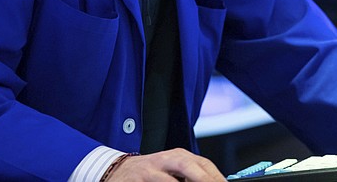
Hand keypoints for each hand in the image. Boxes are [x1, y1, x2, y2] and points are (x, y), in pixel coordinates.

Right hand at [106, 148, 224, 180]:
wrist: (119, 171)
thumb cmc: (151, 172)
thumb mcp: (173, 170)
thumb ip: (191, 175)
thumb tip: (215, 181)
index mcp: (179, 156)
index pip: (203, 164)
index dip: (216, 177)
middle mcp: (166, 159)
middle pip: (188, 166)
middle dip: (204, 179)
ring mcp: (150, 170)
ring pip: (169, 180)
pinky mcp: (137, 179)